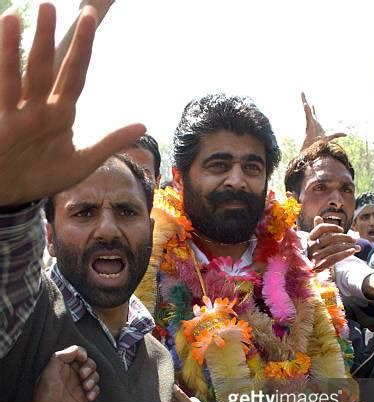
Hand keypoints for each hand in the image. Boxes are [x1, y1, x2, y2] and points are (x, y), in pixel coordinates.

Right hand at [0, 3, 144, 205]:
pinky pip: (0, 93)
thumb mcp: (84, 161)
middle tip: (50, 6)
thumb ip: (110, 142)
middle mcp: (38, 107)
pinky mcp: (2, 124)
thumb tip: (144, 126)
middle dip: (48, 39)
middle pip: (45, 67)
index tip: (89, 16)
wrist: (17, 195)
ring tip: (12, 17)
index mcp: (60, 113)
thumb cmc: (46, 175)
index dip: (82, 48)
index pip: (74, 74)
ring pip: (16, 76)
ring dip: (13, 48)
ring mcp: (17, 114)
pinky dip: (0, 71)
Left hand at [16, 345, 99, 401]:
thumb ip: (60, 358)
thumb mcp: (48, 374)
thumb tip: (76, 349)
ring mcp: (78, 387)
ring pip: (94, 375)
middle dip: (89, 367)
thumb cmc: (44, 399)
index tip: (82, 358)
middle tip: (82, 375)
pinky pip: (96, 389)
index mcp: (60, 368)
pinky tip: (89, 398)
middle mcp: (70, 376)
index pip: (76, 353)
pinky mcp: (84, 399)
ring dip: (93, 379)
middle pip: (88, 363)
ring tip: (85, 388)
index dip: (82, 353)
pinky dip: (95, 391)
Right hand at [300, 92, 345, 150]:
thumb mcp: (330, 136)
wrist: (312, 148)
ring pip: (306, 109)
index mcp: (315, 123)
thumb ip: (337, 134)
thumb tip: (345, 134)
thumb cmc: (319, 143)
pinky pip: (308, 116)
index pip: (313, 114)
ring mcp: (309, 121)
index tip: (312, 103)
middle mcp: (311, 121)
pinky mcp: (308, 124)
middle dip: (305, 100)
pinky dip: (307, 110)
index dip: (313, 109)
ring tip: (302, 93)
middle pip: (308, 109)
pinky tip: (306, 105)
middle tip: (302, 92)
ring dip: (304, 101)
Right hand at [307, 215, 359, 270]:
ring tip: (358, 247)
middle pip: (330, 238)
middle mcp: (311, 247)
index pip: (321, 228)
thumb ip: (318, 230)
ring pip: (334, 248)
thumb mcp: (315, 241)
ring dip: (348, 246)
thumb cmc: (315, 252)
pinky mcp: (320, 265)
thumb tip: (317, 217)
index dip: (332, 227)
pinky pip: (334, 258)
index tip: (341, 229)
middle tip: (354, 239)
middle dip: (344, 238)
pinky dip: (345, 254)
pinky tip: (352, 251)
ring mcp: (314, 256)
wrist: (309, 270)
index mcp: (309, 238)